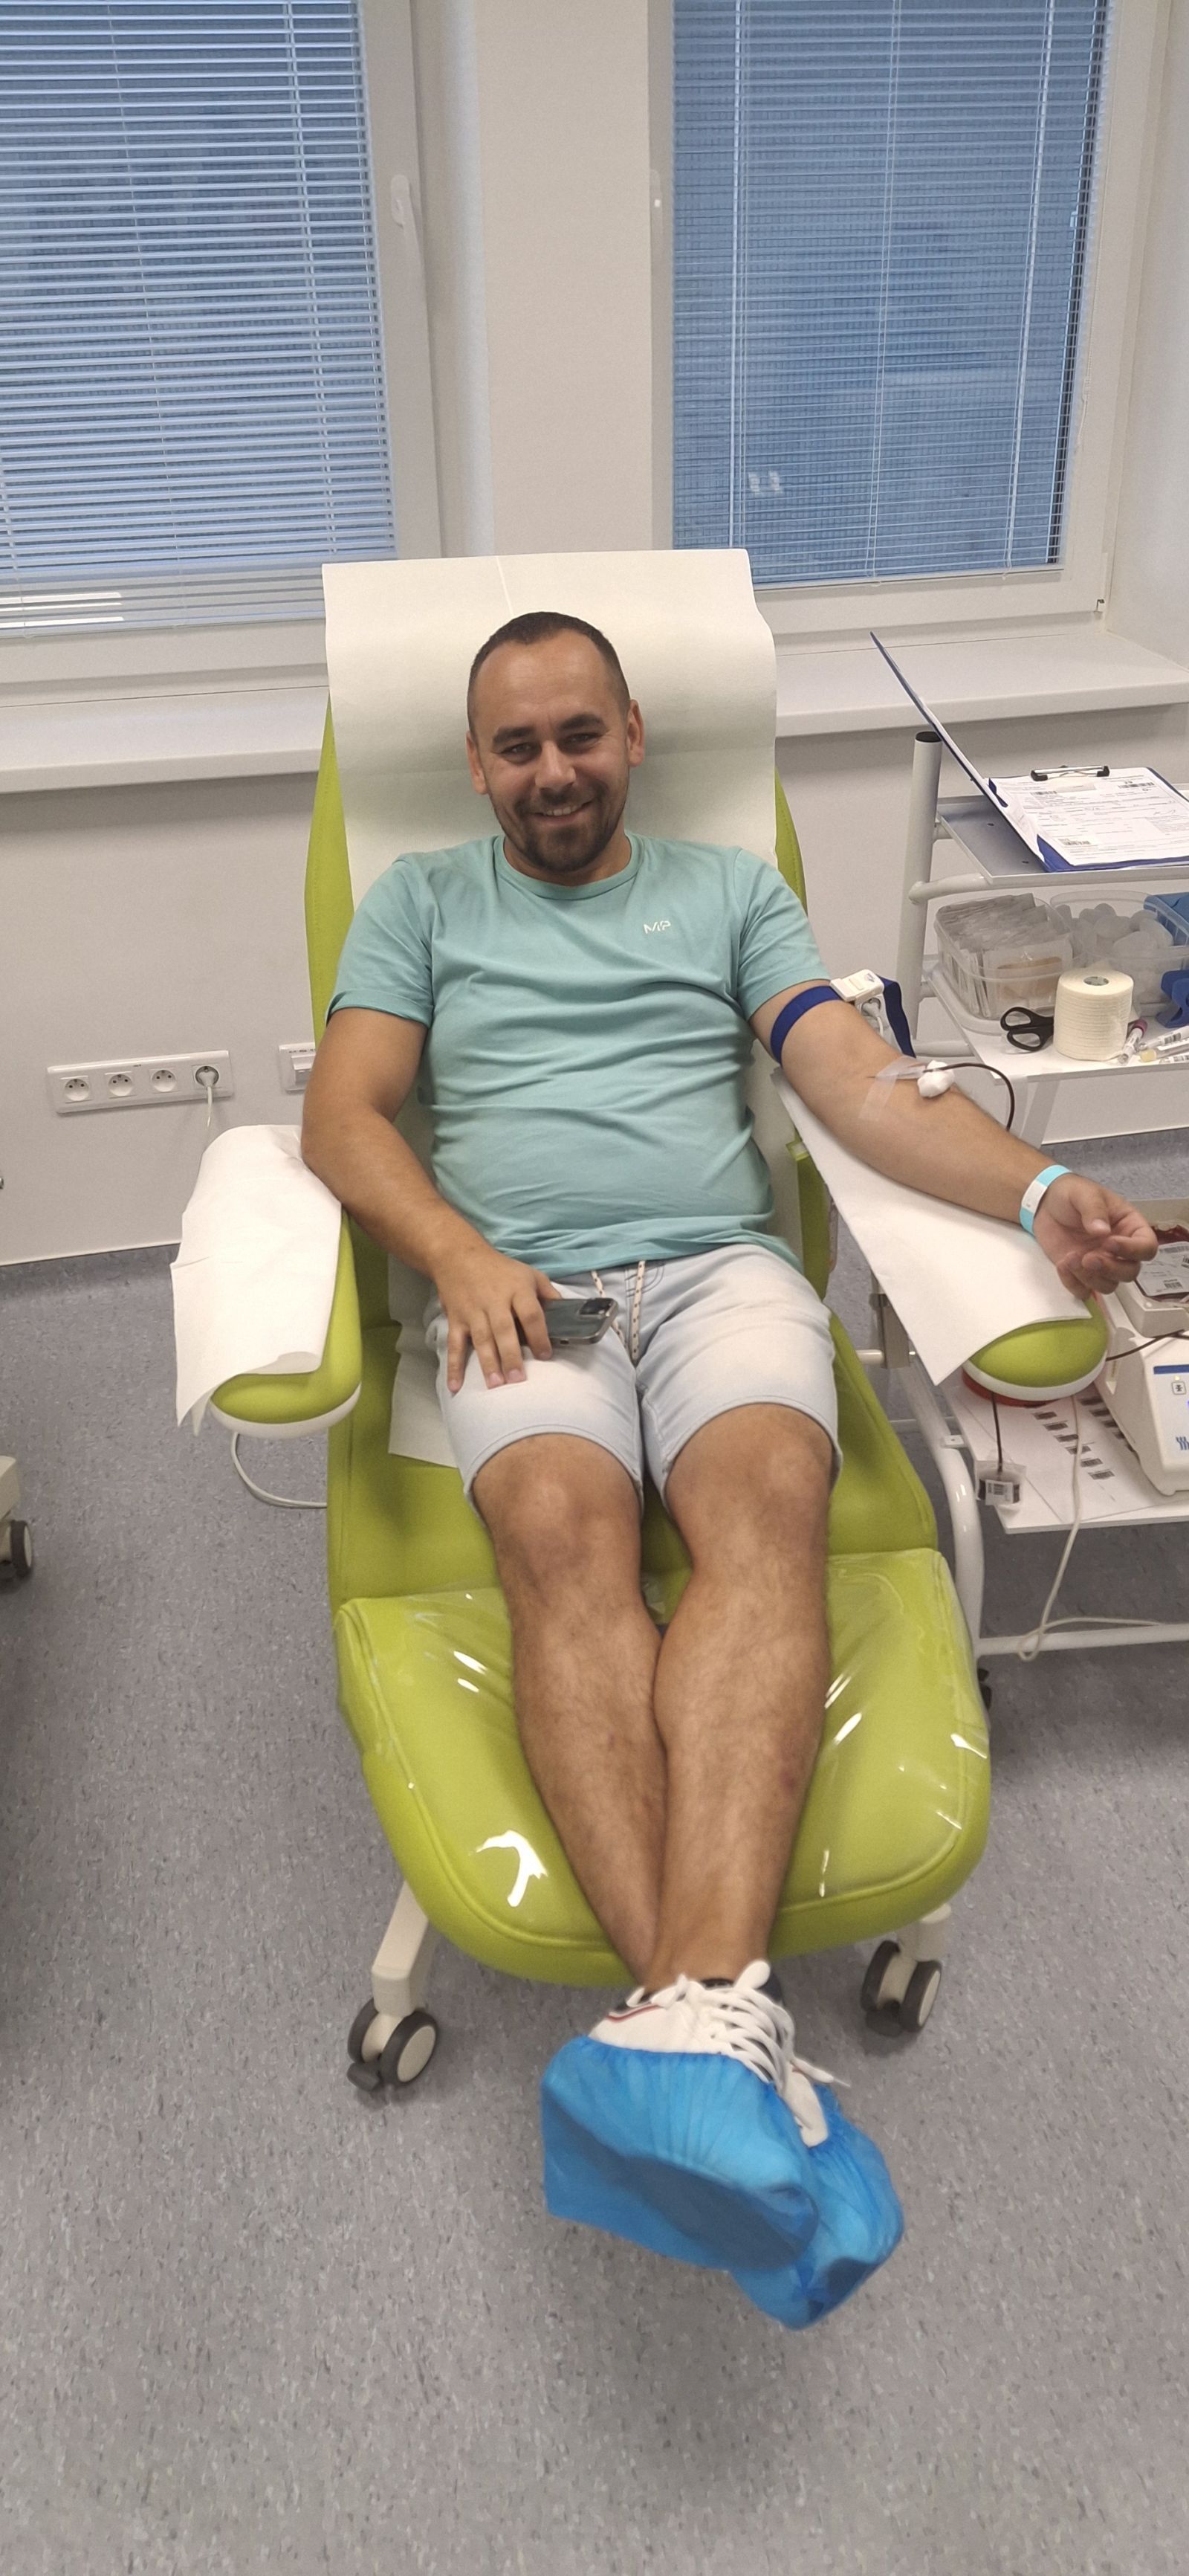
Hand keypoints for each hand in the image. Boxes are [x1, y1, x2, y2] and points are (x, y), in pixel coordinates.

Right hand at [434, 1243, 557, 1392]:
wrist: (458, 1255)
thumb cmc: (499, 1269)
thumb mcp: (529, 1273)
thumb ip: (548, 1294)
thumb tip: (566, 1314)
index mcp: (517, 1289)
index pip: (530, 1313)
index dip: (539, 1334)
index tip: (545, 1355)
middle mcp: (494, 1301)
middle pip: (504, 1330)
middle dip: (510, 1355)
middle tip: (517, 1379)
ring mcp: (473, 1311)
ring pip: (481, 1339)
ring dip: (487, 1362)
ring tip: (495, 1384)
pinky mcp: (455, 1320)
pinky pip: (454, 1345)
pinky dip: (453, 1366)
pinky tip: (455, 1386)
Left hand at [1032, 1174, 1157, 1297]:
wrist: (1044, 1204)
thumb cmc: (1071, 1194)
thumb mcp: (1084, 1194)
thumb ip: (1094, 1210)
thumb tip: (1102, 1231)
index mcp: (1129, 1227)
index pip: (1147, 1247)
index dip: (1133, 1250)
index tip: (1109, 1243)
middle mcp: (1120, 1250)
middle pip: (1130, 1272)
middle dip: (1110, 1269)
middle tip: (1088, 1258)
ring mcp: (1101, 1264)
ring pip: (1109, 1285)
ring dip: (1090, 1278)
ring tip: (1069, 1259)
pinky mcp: (1081, 1274)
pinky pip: (1084, 1291)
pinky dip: (1074, 1284)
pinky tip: (1062, 1265)